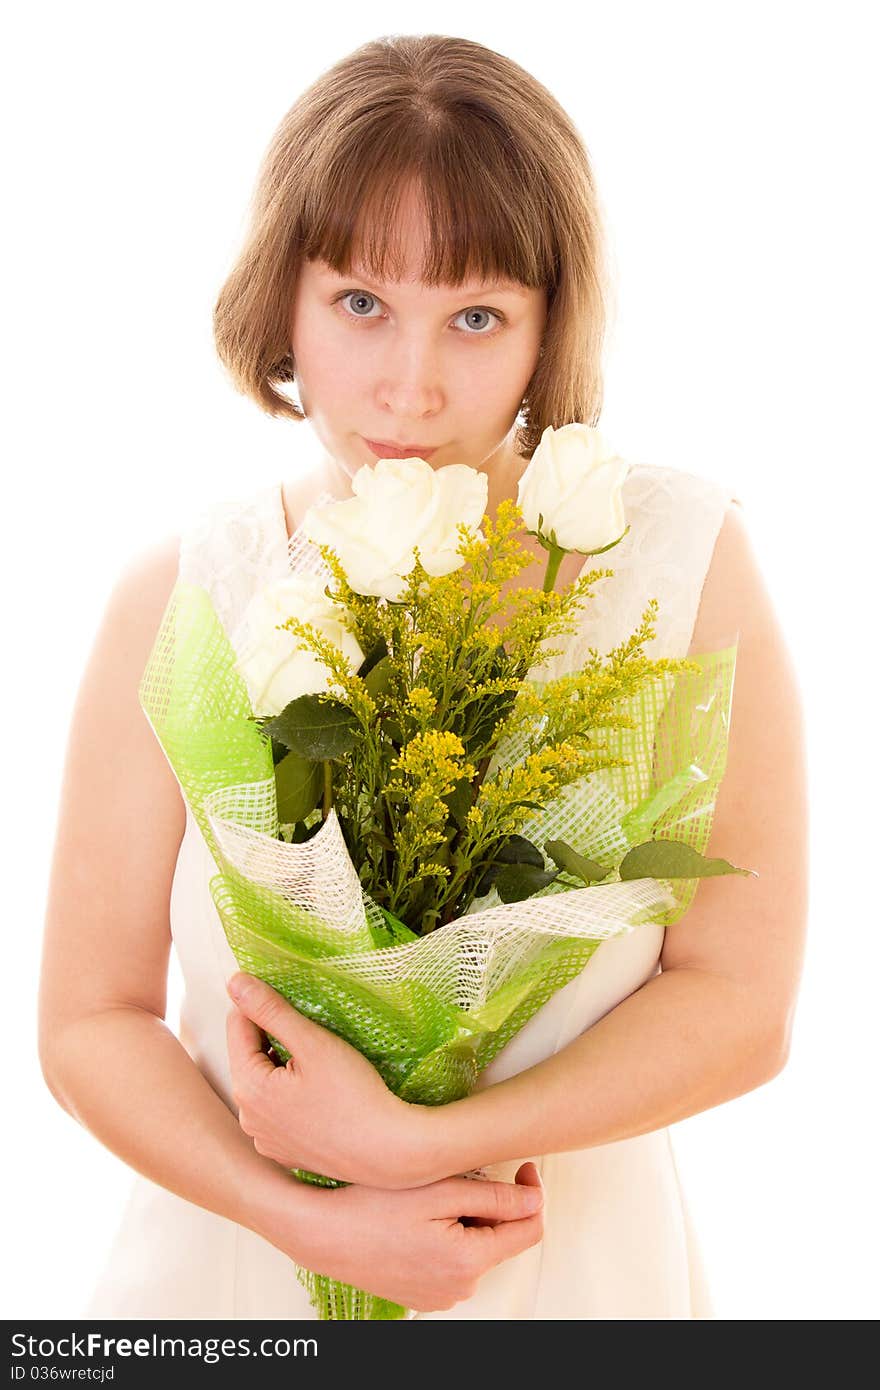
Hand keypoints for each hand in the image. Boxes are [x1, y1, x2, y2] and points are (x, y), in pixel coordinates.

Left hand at [225, 971, 422, 1188]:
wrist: (390, 1152)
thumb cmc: (355, 1095)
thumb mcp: (312, 1043)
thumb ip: (270, 1010)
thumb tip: (234, 982)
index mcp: (248, 1089)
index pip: (238, 1026)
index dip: (263, 1005)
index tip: (292, 999)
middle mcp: (248, 1118)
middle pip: (250, 1056)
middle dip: (273, 1037)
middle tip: (313, 1033)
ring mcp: (266, 1140)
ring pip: (264, 1084)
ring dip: (282, 1066)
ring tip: (320, 1062)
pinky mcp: (285, 1152)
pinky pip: (278, 1111)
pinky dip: (291, 1095)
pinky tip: (320, 1093)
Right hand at [259, 1161, 545, 1313]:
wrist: (320, 1233)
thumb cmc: (372, 1205)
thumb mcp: (440, 1188)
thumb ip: (496, 1196)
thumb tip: (536, 1199)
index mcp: (469, 1262)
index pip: (529, 1230)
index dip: (532, 1193)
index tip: (523, 1165)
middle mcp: (460, 1288)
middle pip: (499, 1238)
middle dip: (488, 1203)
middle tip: (456, 1173)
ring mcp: (439, 1296)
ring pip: (474, 1248)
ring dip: (465, 1219)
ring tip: (430, 1194)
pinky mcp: (421, 1294)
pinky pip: (450, 1261)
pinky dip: (446, 1236)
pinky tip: (417, 1217)